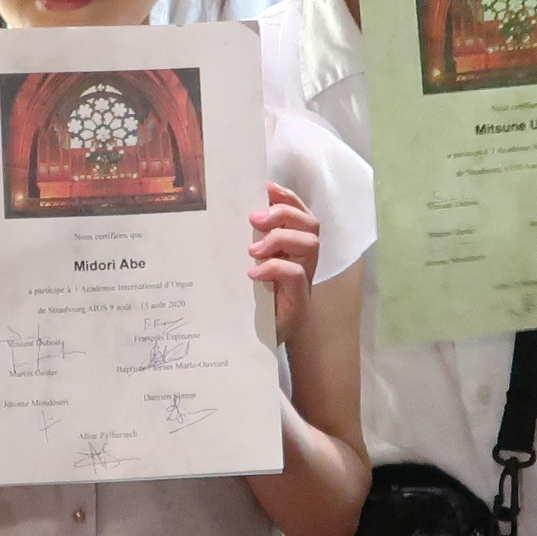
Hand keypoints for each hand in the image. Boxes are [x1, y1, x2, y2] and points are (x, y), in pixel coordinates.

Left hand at [247, 182, 321, 345]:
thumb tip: (225, 213)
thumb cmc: (242, 308)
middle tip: (254, 219)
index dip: (288, 198)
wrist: (245, 348)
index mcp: (291, 253)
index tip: (266, 187)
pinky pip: (296, 275)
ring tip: (253, 250)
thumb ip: (243, 244)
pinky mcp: (299, 306)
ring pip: (310, 245)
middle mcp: (303, 266)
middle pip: (311, 225)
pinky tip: (253, 274)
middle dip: (284, 214)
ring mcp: (304, 286)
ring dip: (281, 238)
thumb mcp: (240, 270)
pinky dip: (275, 268)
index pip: (302, 216)